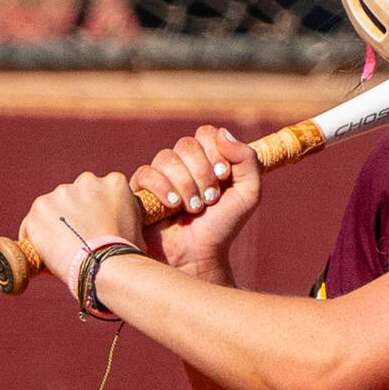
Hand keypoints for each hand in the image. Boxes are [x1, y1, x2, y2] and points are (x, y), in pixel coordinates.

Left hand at [18, 171, 143, 290]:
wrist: (104, 265)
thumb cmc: (126, 253)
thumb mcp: (137, 226)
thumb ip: (124, 217)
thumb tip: (119, 228)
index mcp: (115, 182)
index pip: (101, 191)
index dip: (97, 210)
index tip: (95, 226)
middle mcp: (88, 180)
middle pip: (75, 196)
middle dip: (75, 213)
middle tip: (79, 237)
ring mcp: (62, 192)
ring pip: (54, 208)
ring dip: (55, 223)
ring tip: (62, 248)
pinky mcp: (40, 207)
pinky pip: (32, 223)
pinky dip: (36, 236)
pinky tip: (44, 252)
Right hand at [129, 125, 260, 275]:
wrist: (198, 256)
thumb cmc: (222, 226)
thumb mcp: (248, 194)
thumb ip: (246, 160)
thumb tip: (222, 133)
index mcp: (208, 159)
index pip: (207, 133)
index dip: (214, 150)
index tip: (223, 175)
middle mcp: (183, 163)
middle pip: (186, 144)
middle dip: (202, 173)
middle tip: (210, 199)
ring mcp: (160, 175)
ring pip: (167, 158)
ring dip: (185, 184)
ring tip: (194, 209)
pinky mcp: (140, 189)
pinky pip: (146, 173)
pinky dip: (162, 188)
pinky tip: (173, 206)